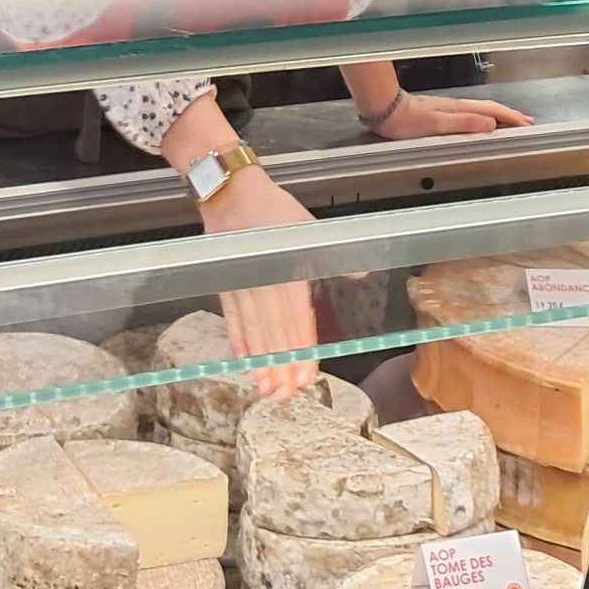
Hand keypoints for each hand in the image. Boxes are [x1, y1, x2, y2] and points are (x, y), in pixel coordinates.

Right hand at [198, 168, 319, 397]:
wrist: (232, 193)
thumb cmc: (274, 210)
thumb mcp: (310, 229)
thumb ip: (334, 256)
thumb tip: (362, 274)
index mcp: (287, 270)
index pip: (296, 318)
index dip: (301, 349)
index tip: (304, 375)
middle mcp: (263, 281)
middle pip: (274, 331)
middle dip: (280, 365)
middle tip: (285, 395)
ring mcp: (241, 284)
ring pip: (252, 330)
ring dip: (260, 360)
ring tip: (266, 387)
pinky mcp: (225, 283)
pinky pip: (231, 316)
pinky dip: (238, 338)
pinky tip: (244, 358)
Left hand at [366, 90, 533, 138]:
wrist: (386, 110)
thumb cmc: (407, 120)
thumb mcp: (437, 125)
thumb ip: (464, 123)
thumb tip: (490, 124)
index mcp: (459, 109)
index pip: (491, 112)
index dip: (510, 118)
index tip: (526, 124)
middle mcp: (456, 106)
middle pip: (489, 109)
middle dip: (510, 115)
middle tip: (526, 122)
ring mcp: (449, 108)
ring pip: (481, 111)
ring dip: (498, 116)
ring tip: (511, 121)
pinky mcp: (441, 113)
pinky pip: (470, 114)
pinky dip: (483, 117)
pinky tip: (481, 123)